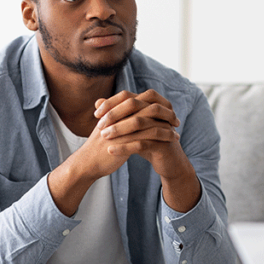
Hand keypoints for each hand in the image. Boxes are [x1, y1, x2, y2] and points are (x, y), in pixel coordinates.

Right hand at [47, 89, 185, 215]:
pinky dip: (162, 137)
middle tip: (176, 120)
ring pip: (150, 121)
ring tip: (176, 134)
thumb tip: (129, 113)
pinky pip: (148, 136)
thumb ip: (116, 118)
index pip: (138, 100)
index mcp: (114, 111)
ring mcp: (121, 128)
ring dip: (166, 126)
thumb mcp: (106, 128)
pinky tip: (171, 142)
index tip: (167, 111)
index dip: (155, 104)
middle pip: (147, 107)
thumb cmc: (97, 147)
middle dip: (164, 113)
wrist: (87, 163)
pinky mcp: (124, 141)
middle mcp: (118, 116)